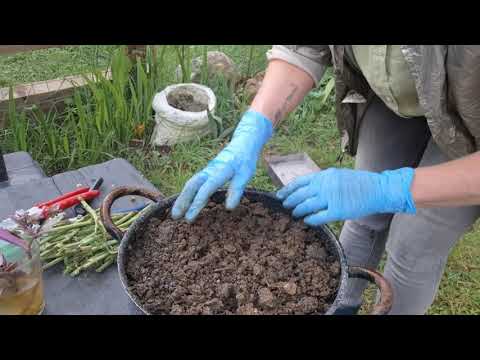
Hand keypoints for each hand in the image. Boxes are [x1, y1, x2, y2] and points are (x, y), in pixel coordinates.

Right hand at [171, 110, 273, 221]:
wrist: (241, 145)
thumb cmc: (244, 162)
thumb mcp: (245, 175)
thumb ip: (237, 190)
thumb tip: (229, 208)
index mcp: (219, 172)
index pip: (205, 189)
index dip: (197, 203)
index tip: (189, 217)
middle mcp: (209, 171)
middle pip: (191, 186)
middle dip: (182, 201)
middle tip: (175, 217)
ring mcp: (206, 172)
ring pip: (190, 185)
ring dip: (181, 199)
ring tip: (175, 214)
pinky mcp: (206, 173)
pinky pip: (193, 184)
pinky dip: (186, 194)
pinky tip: (184, 204)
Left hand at [276, 167, 415, 225]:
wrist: (378, 189)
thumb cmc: (359, 183)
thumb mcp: (338, 175)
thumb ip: (323, 181)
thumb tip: (307, 188)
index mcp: (325, 175)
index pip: (300, 181)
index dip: (287, 189)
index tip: (280, 194)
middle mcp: (326, 185)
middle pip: (300, 195)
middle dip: (290, 201)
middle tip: (285, 206)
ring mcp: (331, 198)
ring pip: (307, 206)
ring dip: (298, 211)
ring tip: (294, 214)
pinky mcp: (338, 211)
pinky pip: (319, 217)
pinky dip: (310, 220)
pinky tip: (307, 221)